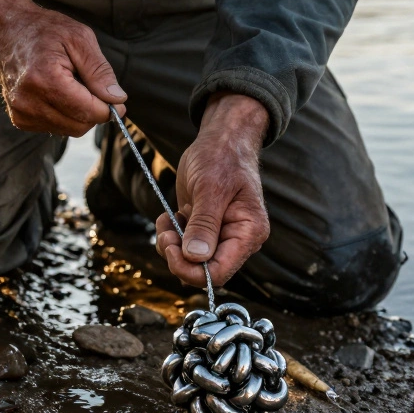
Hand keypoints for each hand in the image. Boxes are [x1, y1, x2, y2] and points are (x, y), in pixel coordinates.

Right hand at [0, 0, 124, 135]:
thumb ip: (100, 71)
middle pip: (80, 125)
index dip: (109, 108)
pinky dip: (64, 114)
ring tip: (70, 85)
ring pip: (69, 129)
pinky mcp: (20, 119)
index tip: (117, 98)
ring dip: (78, 112)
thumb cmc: (44, 30)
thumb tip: (118, 99)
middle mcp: (29, 102)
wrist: (7, 30)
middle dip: (94, 110)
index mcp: (45, 80)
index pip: (88, 112)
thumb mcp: (80, 39)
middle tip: (91, 85)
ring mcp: (21, 113)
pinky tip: (57, 92)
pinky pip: (55, 127)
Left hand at [156, 93, 270, 287]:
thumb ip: (204, 224)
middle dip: (178, 257)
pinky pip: (183, 249)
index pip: (221, 272)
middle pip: (203, 272)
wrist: (221, 140)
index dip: (193, 270)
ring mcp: (219, 237)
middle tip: (165, 233)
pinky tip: (169, 217)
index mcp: (248, 233)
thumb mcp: (211, 188)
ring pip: (190, 262)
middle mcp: (237, 240)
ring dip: (171, 246)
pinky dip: (170, 237)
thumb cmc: (222, 157)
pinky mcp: (204, 232)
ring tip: (166, 220)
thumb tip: (195, 258)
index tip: (172, 249)